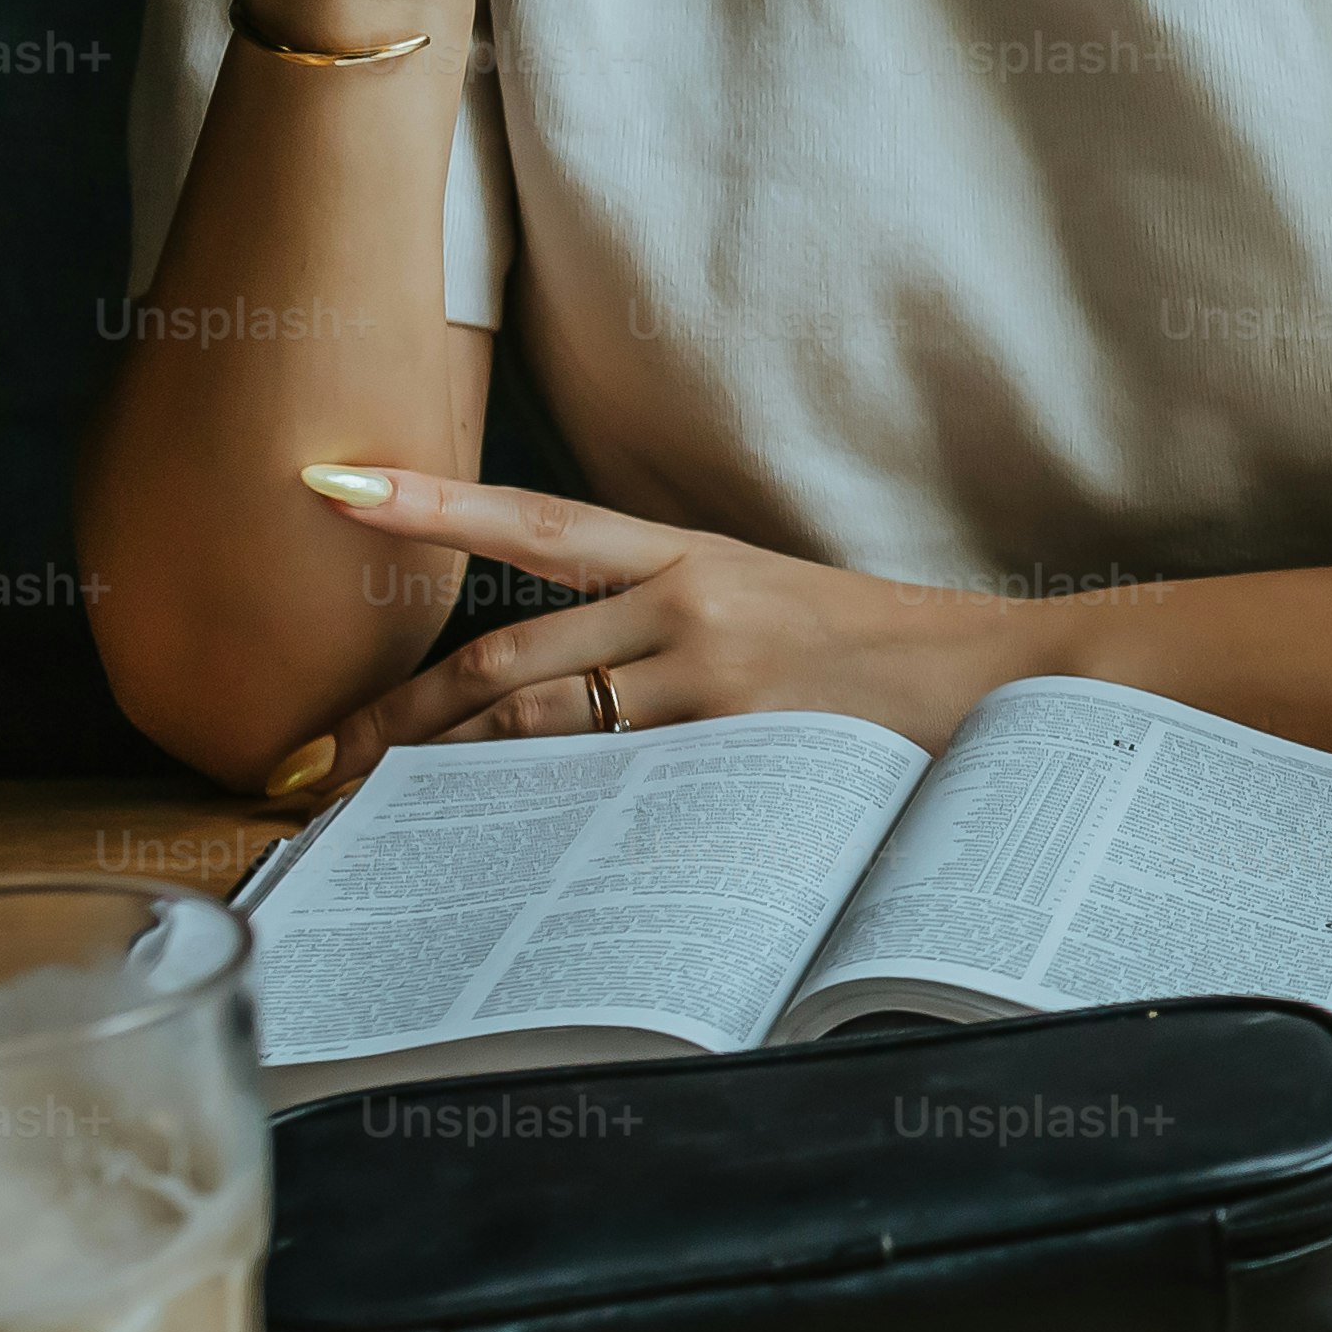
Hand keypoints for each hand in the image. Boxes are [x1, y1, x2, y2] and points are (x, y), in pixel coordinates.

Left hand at [280, 469, 1054, 794]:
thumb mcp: (771, 608)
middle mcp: (691, 603)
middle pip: (502, 656)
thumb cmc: (889, 658)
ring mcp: (714, 679)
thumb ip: (662, 631)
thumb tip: (543, 703)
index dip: (426, 502)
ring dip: (448, 776)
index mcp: (693, 555)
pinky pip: (610, 790)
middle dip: (401, 716)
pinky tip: (501, 850)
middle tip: (324, 760)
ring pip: (540, 727)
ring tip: (379, 813)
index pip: (534, 521)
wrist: (1007, 686)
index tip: (326, 481)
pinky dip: (547, 820)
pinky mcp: (739, 749)